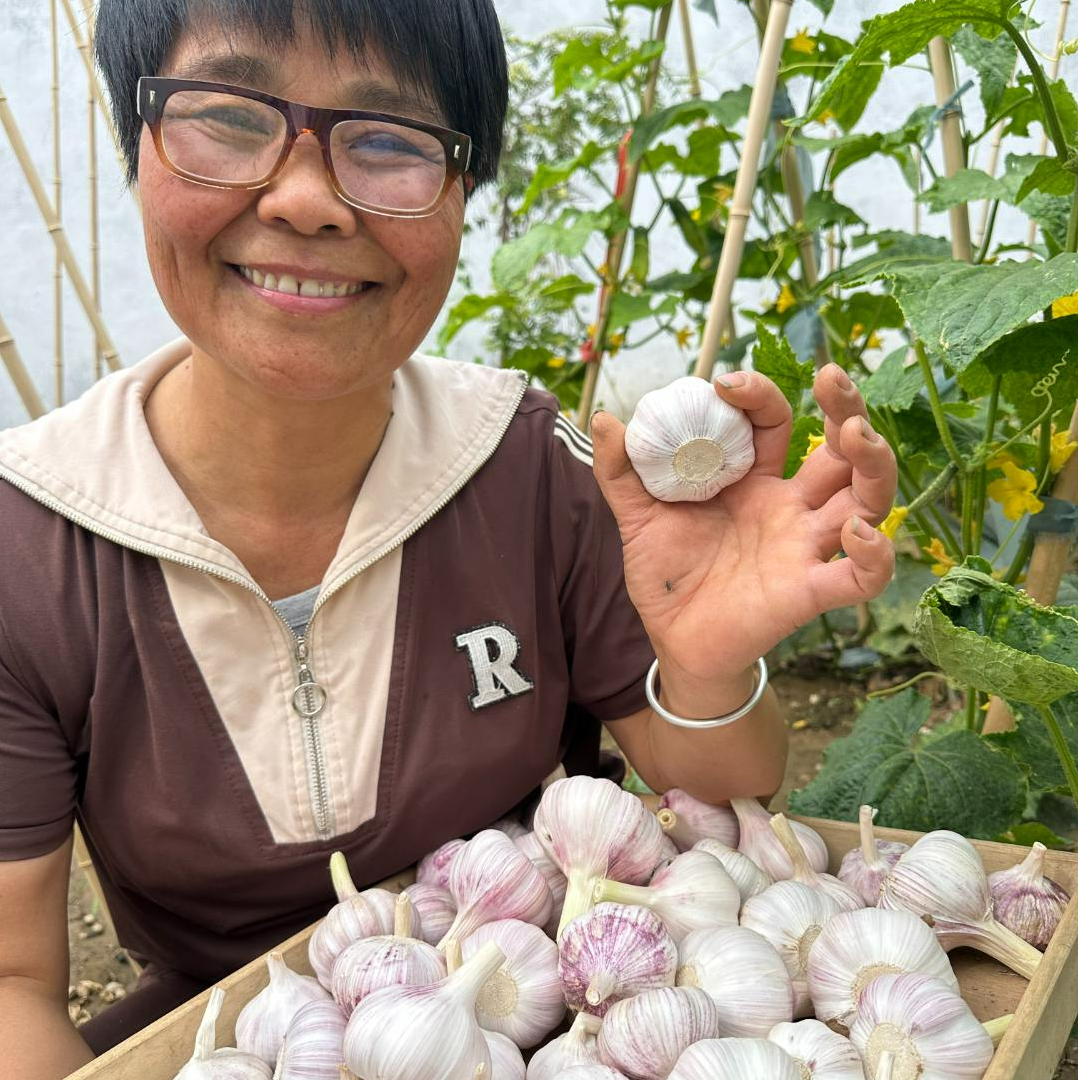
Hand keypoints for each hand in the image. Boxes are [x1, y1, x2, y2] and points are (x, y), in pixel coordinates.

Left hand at [590, 363, 896, 689]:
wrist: (671, 640)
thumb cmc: (665, 575)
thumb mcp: (637, 517)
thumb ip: (621, 471)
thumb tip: (605, 419)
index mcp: (750, 480)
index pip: (773, 423)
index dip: (758, 397)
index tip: (725, 383)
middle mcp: (788, 507)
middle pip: (837, 452)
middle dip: (846, 409)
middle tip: (834, 377)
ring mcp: (803, 546)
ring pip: (864, 501)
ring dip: (873, 466)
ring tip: (858, 434)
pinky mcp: (807, 592)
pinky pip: (859, 577)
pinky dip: (875, 556)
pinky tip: (859, 532)